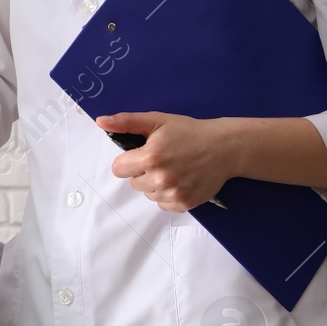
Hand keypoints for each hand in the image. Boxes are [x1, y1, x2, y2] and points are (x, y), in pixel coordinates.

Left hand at [99, 111, 234, 210]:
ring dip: (155, 184)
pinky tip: (181, 180)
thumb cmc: (190, 132)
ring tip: (174, 169)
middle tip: (163, 160)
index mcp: (151, 157)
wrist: (225, 147)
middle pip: (133, 183)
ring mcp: (174, 193)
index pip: (118, 169)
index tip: (141, 154)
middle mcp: (161, 178)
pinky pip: (162, 204)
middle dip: (142, 172)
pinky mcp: (185, 203)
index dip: (128, 161)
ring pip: (147, 194)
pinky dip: (168, 195)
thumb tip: (101, 121)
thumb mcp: (157, 121)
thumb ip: (126, 122)